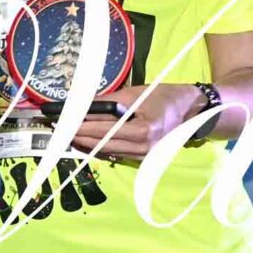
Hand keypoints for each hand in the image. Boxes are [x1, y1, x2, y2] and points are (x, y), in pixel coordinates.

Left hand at [71, 83, 205, 161]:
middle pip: (102, 144)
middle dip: (78, 136)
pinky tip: (85, 142)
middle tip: (59, 130)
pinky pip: (116, 154)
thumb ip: (108, 102)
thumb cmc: (166, 97)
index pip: (103, 130)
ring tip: (67, 135)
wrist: (194, 111)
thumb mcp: (136, 93)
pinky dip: (99, 148)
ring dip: (86, 144)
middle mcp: (144, 148)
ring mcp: (144, 156)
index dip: (80, 126)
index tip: (62, 121)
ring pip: (107, 152)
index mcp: (144, 130)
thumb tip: (82, 106)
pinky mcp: (143, 158)